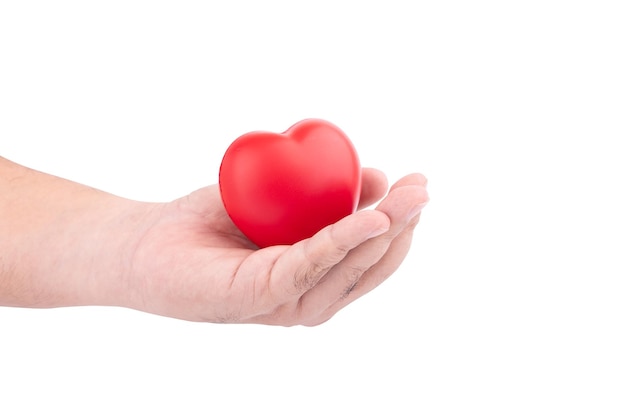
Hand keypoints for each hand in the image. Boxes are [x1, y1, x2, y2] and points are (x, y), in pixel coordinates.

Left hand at [121, 168, 428, 324]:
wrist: (144, 244)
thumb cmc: (210, 224)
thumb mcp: (279, 199)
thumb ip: (322, 195)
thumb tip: (371, 176)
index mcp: (314, 278)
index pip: (370, 257)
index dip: (399, 223)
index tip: (418, 186)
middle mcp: (306, 296)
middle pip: (368, 264)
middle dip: (402, 224)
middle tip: (423, 187)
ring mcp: (286, 302)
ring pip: (348, 267)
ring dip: (383, 229)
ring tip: (408, 196)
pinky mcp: (261, 297)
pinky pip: (311, 265)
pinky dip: (343, 240)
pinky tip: (372, 218)